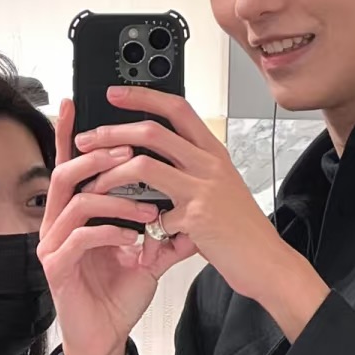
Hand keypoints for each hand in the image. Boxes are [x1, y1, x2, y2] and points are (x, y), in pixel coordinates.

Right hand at [38, 96, 197, 354]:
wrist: (105, 337)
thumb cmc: (118, 293)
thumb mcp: (148, 254)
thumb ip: (165, 228)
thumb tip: (194, 207)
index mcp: (77, 213)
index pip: (73, 165)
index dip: (72, 134)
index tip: (78, 102)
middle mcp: (59, 223)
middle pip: (65, 172)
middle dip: (98, 159)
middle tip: (128, 155)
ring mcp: (53, 245)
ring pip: (73, 202)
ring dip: (113, 198)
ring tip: (145, 207)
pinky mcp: (56, 268)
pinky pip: (78, 239)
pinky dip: (110, 233)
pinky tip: (132, 240)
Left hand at [70, 85, 297, 305]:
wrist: (266, 261)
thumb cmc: (241, 228)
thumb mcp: (219, 188)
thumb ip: (191, 171)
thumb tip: (151, 160)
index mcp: (213, 152)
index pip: (176, 108)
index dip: (143, 96)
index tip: (115, 94)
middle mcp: (209, 164)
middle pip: (153, 131)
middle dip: (112, 133)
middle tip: (87, 140)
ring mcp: (204, 189)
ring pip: (144, 165)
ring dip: (110, 173)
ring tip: (93, 184)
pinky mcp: (196, 218)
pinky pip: (154, 215)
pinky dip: (140, 229)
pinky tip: (138, 240)